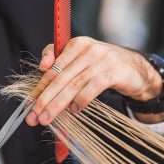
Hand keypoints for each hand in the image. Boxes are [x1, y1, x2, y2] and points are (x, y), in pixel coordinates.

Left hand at [25, 36, 163, 125]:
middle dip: (44, 100)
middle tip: (34, 117)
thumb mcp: (80, 62)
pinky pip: (92, 87)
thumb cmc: (102, 66)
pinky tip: (74, 110)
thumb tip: (41, 70)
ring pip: (73, 84)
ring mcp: (102, 59)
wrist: (135, 69)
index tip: (28, 106)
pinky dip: (81, 100)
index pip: (51, 69)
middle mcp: (87, 49)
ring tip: (47, 118)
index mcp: (75, 45)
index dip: (38, 88)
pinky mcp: (114, 71)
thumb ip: (60, 64)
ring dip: (58, 104)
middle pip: (60, 78)